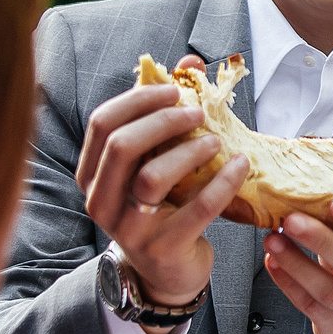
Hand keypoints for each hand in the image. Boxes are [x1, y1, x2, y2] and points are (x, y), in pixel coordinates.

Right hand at [76, 55, 250, 307]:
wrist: (167, 271)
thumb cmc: (162, 206)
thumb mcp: (155, 162)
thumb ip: (165, 113)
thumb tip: (189, 62)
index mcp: (92, 175)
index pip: (102, 124)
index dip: (138, 100)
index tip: (174, 89)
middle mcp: (101, 202)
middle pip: (122, 147)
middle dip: (162, 121)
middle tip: (197, 112)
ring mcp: (129, 229)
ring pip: (151, 178)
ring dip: (188, 151)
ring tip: (214, 140)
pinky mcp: (163, 249)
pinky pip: (195, 211)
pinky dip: (221, 183)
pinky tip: (240, 165)